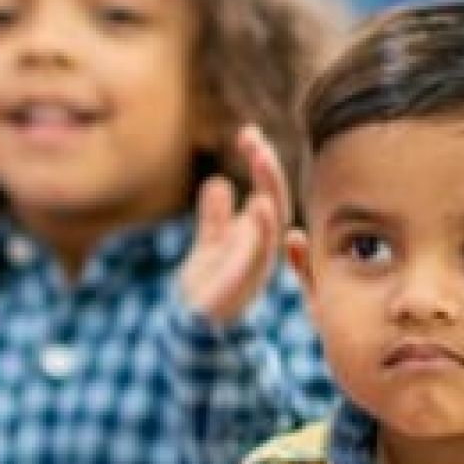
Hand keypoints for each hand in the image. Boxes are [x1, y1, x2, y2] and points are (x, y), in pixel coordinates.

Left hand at [177, 126, 294, 325]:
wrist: (191, 330)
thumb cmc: (207, 288)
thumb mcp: (209, 245)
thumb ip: (215, 218)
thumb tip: (218, 183)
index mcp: (255, 239)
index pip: (266, 196)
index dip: (262, 165)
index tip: (248, 133)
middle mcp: (259, 253)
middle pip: (273, 207)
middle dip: (268, 174)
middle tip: (255, 142)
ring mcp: (249, 272)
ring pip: (266, 234)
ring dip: (266, 200)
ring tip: (261, 163)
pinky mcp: (234, 290)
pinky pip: (249, 263)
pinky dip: (255, 238)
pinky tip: (258, 210)